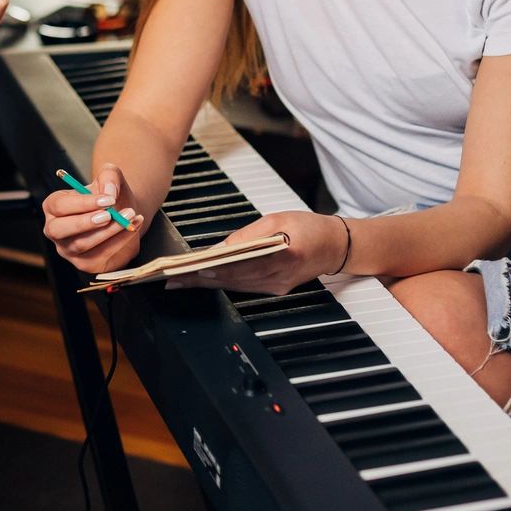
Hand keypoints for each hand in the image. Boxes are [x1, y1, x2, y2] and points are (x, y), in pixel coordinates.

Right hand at [41, 161, 147, 274]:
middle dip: (85, 222)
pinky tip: (133, 227)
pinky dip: (120, 240)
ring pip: (82, 244)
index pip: (59, 206)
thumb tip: (110, 193)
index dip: (83, 203)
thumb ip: (109, 176)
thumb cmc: (110, 197)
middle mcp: (55, 230)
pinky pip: (100, 255)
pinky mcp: (85, 264)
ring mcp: (68, 250)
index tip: (108, 200)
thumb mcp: (110, 178)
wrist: (123, 216)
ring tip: (129, 216)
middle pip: (59, 229)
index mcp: (54, 207)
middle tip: (109, 215)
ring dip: (109, 231)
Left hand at [173, 212, 346, 294]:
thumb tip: (221, 248)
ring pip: (237, 286)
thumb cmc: (307, 227)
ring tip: (182, 281)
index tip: (193, 268)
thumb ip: (249, 234)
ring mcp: (278, 287)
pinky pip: (245, 288)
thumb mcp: (277, 219)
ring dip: (208, 285)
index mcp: (285, 254)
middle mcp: (281, 276)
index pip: (243, 264)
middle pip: (235, 279)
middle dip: (202, 279)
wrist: (334, 245)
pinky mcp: (276, 290)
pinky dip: (224, 283)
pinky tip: (205, 281)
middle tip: (175, 278)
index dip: (216, 268)